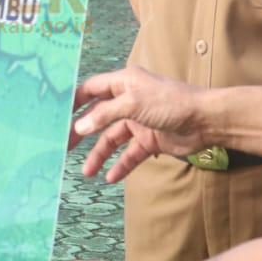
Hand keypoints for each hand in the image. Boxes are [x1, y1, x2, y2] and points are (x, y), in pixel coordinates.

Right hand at [70, 68, 209, 182]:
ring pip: (112, 139)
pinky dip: (121, 165)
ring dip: (100, 154)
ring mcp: (138, 122)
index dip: (74, 100)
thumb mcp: (133, 103)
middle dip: (82, 132)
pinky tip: (110, 178)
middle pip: (98, 117)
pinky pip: (130, 154)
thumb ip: (105, 115)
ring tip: (87, 172)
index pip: (92, 89)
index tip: (56, 113)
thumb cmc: (170, 103)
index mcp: (123, 83)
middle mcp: (128, 101)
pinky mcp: (150, 140)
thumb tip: (80, 127)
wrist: (205, 121)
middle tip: (64, 147)